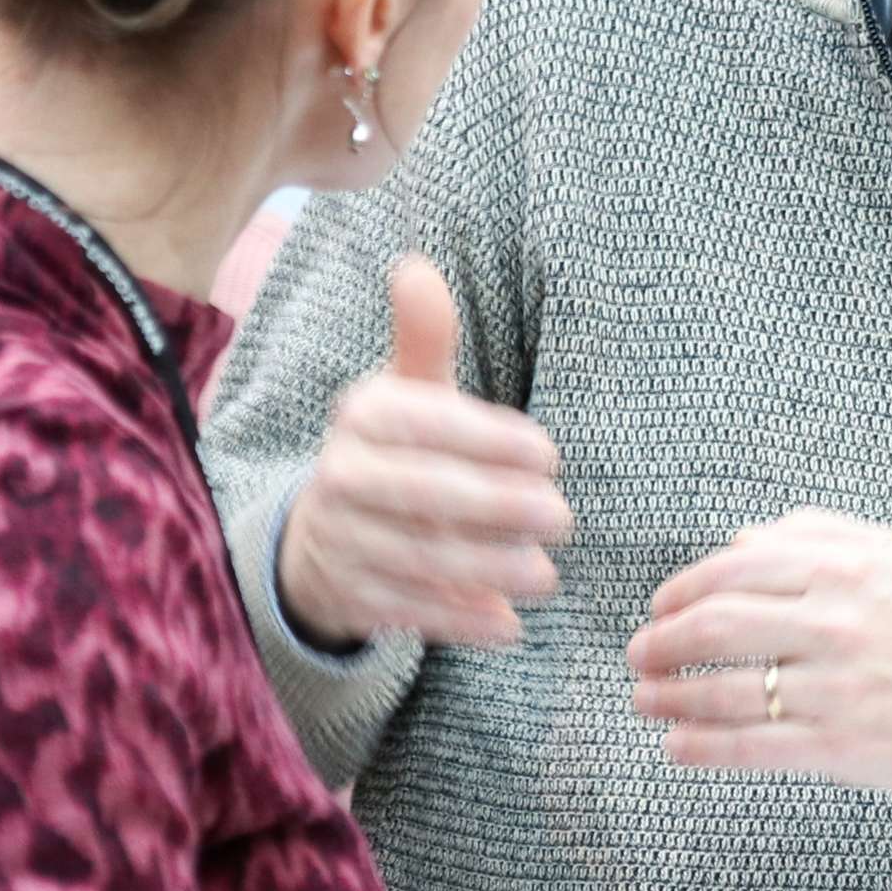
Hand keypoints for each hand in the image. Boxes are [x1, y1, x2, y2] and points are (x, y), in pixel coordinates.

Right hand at [280, 255, 569, 652]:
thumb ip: (424, 336)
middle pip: (422, 493)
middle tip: (563, 519)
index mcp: (363, 415)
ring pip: (416, 557)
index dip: (490, 440)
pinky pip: (406, 612)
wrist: (328, 531)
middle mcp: (340, 475)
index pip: (426, 424)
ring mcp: (341, 539)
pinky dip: (457, 621)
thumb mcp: (411, 389)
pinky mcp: (350, 596)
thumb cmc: (398, 447)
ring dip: (486, 570)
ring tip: (546, 576)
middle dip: (497, 508)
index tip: (551, 456)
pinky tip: (507, 625)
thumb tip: (414, 264)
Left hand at [625, 507, 891, 810]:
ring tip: (644, 699)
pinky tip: (676, 745)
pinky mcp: (840, 745)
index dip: (681, 591)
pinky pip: (754, 746)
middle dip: (663, 642)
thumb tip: (739, 539)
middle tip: (640, 654)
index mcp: (845, 569)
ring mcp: (837, 688)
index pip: (735, 570)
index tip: (658, 608)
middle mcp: (837, 623)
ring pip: (727, 691)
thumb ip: (816, 535)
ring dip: (671, 695)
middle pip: (718, 627)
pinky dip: (704, 746)